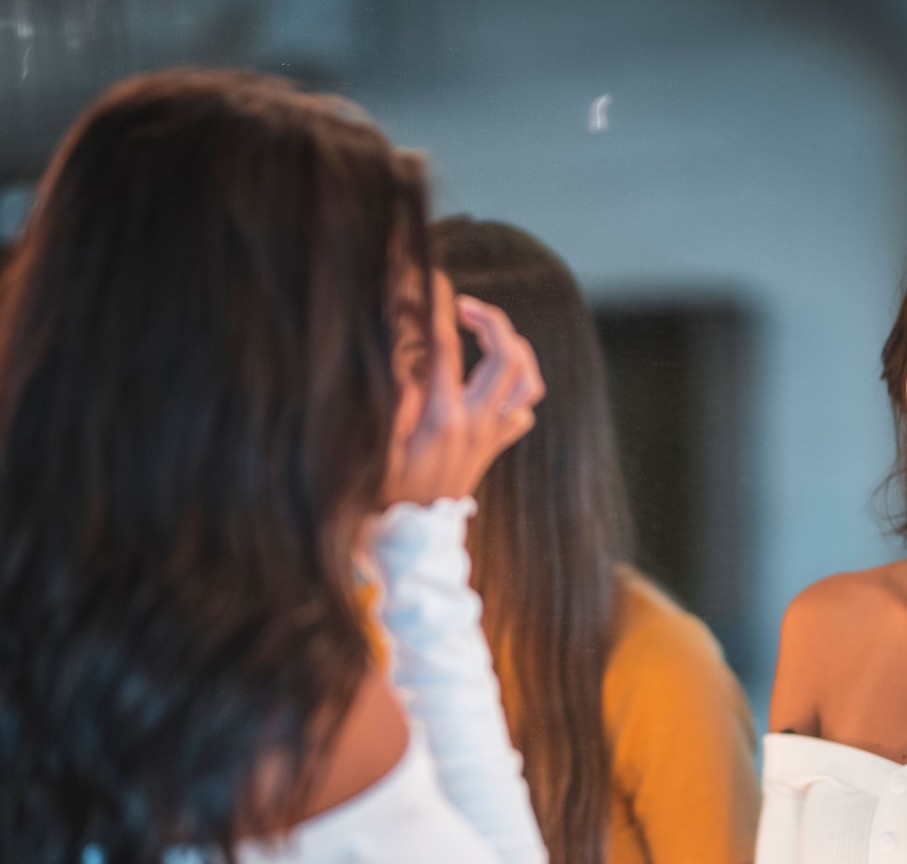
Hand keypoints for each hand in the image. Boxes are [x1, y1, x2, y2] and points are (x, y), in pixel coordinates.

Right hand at [382, 272, 544, 506]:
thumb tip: (403, 353)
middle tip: (465, 308)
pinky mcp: (492, 448)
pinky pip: (521, 412)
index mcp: (443, 417)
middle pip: (508, 357)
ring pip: (527, 383)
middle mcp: (475, 423)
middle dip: (493, 321)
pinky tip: (494, 383)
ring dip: (514, 351)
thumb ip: (393, 397)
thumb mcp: (379, 443)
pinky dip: (516, 391)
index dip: (439, 308)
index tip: (434, 282)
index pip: (447, 347)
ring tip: (488, 337)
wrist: (414, 538)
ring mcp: (489, 436)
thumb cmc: (387, 492)